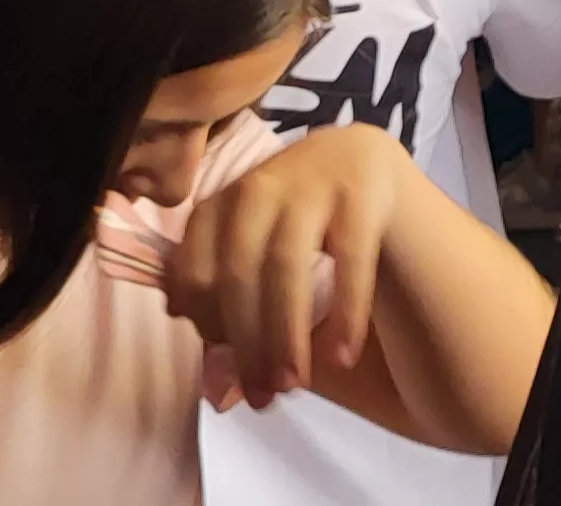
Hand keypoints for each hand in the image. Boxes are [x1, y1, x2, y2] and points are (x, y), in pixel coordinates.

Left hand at [164, 124, 416, 403]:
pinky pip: (350, 262)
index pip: (194, 268)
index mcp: (222, 200)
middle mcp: (260, 184)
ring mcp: (312, 182)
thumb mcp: (255, 242)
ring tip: (293, 385)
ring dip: (285, 335)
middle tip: (261, 398)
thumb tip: (199, 351)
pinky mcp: (363, 191)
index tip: (224, 367)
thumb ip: (224, 289)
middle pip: (237, 273)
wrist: (366, 162)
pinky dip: (344, 314)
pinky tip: (342, 357)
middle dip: (246, 343)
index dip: (204, 323)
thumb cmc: (300, 219)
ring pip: (286, 268)